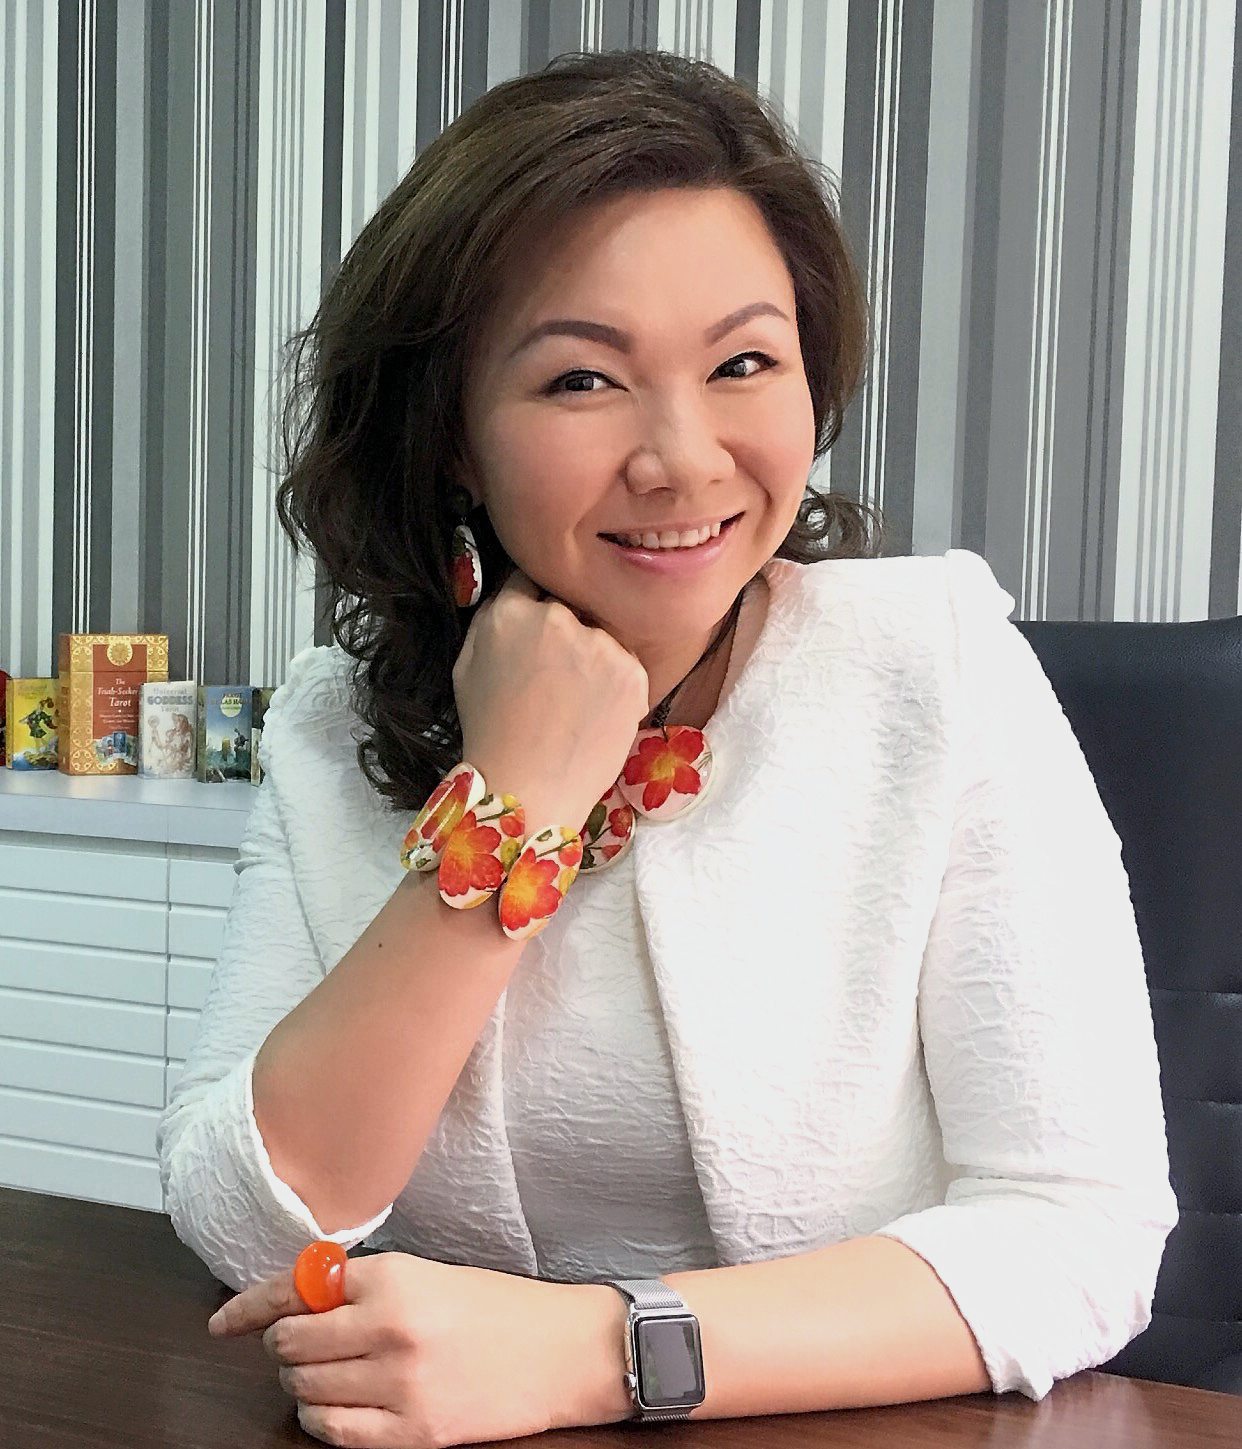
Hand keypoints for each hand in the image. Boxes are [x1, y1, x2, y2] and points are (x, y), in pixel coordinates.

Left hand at [206, 1250, 596, 1446]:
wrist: (563, 1351)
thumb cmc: (500, 1307)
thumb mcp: (431, 1274)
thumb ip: (366, 1287)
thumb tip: (300, 1303)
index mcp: (395, 1277)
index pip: (297, 1289)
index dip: (250, 1306)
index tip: (225, 1321)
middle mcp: (390, 1328)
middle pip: (292, 1344)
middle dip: (286, 1345)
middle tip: (303, 1344)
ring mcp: (400, 1385)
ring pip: (304, 1389)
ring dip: (303, 1383)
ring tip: (330, 1373)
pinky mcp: (413, 1433)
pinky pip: (333, 1431)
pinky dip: (321, 1419)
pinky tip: (337, 1405)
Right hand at [452, 567, 649, 830]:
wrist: (528, 791)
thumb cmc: (489, 733)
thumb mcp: (467, 666)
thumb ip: (491, 621)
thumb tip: (517, 594)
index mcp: (509, 611)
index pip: (530, 580)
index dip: (533, 604)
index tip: (536, 630)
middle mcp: (557, 617)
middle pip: (569, 607)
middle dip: (565, 630)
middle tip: (554, 676)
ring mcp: (600, 644)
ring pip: (601, 636)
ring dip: (592, 658)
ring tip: (573, 704)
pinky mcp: (633, 673)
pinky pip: (626, 665)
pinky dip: (615, 685)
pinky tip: (593, 714)